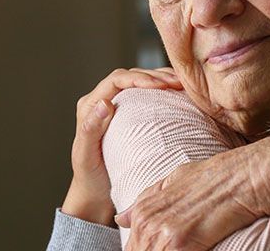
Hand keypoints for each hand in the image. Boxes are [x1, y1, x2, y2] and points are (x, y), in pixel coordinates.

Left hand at [61, 68, 183, 225]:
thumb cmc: (89, 178)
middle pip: (131, 76)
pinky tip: (181, 95)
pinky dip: (165, 92)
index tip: (160, 85)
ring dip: (162, 80)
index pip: (116, 80)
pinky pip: (149, 96)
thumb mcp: (85, 156)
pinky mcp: (132, 115)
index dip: (139, 78)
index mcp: (90, 105)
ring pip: (142, 83)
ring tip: (184, 84)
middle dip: (156, 75)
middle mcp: (103, 101)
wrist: (95, 194)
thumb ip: (90, 129)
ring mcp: (119, 107)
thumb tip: (104, 103)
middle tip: (179, 82)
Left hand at [116, 135, 269, 249]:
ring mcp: (163, 230)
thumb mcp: (182, 178)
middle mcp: (149, 217)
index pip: (131, 246)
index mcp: (146, 206)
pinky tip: (198, 249)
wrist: (257, 172)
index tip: (160, 249)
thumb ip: (150, 198)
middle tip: (185, 246)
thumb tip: (121, 217)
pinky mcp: (180, 240)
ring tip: (194, 246)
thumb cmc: (228, 174)